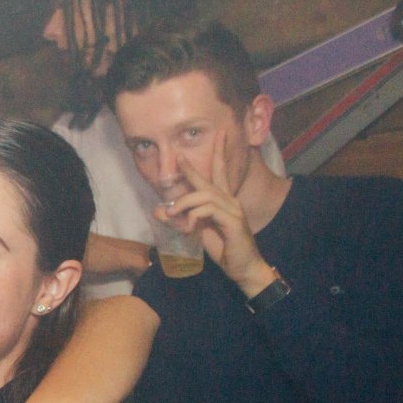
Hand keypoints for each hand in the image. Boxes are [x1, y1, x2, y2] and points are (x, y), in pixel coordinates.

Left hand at [164, 130, 275, 296]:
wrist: (243, 268)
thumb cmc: (224, 249)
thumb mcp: (197, 232)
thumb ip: (180, 219)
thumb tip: (159, 209)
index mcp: (224, 200)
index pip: (220, 172)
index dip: (218, 153)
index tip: (219, 134)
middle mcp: (230, 201)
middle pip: (210, 179)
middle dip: (194, 167)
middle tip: (179, 156)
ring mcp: (233, 210)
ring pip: (204, 195)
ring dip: (184, 202)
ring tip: (171, 213)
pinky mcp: (233, 222)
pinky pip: (208, 210)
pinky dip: (193, 216)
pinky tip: (188, 227)